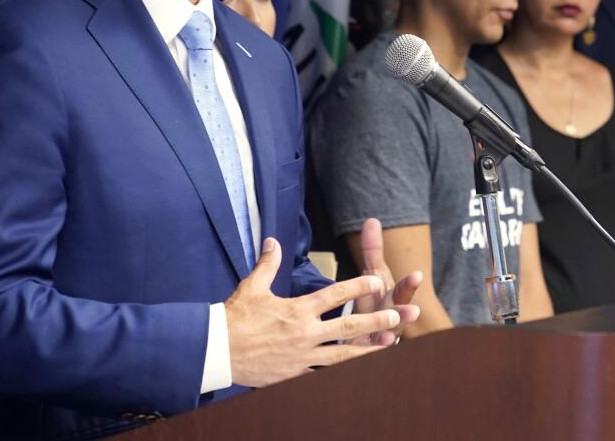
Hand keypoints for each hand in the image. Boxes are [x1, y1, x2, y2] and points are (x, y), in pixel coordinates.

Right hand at [226, 237, 403, 387]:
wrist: (217, 351)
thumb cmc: (235, 318)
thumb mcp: (252, 287)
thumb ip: (268, 264)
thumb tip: (273, 241)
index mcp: (297, 310)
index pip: (334, 295)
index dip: (358, 286)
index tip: (376, 279)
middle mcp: (304, 334)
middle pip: (348, 327)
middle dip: (375, 321)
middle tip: (397, 317)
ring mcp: (302, 357)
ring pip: (342, 356)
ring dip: (368, 351)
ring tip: (390, 348)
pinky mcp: (295, 375)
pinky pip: (323, 375)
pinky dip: (342, 373)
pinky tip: (358, 372)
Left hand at [350, 218, 422, 344]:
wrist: (371, 333)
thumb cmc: (373, 302)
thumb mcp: (373, 276)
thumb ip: (372, 251)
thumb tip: (372, 220)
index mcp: (390, 298)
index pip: (401, 290)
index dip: (408, 284)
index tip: (416, 275)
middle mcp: (390, 318)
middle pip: (398, 315)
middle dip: (405, 312)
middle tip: (414, 310)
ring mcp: (382, 338)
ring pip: (387, 338)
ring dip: (388, 337)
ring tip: (388, 337)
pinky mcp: (367, 354)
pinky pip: (368, 355)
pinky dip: (369, 355)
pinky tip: (369, 353)